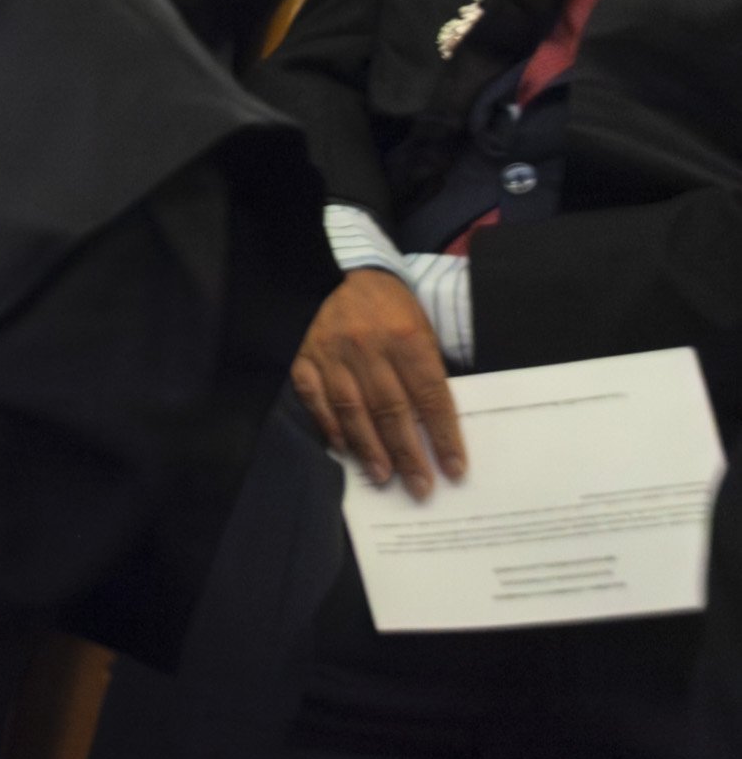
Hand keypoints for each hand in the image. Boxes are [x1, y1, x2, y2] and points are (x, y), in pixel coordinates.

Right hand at [291, 269, 466, 496]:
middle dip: (408, 453)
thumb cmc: (393, 307)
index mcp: (406, 337)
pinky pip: (316, 398)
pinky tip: (344, 448)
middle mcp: (368, 347)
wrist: (345, 271)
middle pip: (391, 409)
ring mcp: (331, 353)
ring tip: (384, 476)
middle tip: (420, 486)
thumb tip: (437, 426)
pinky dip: (330, 425)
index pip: (430, 396)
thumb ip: (428, 371)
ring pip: (352, 409)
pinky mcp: (304, 357)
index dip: (443, 436)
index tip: (455, 469)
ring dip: (369, 448)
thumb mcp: (423, 329)